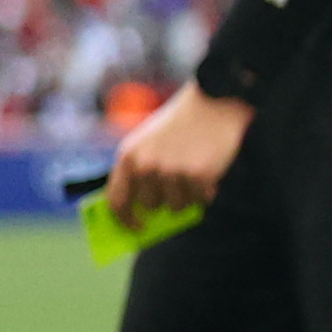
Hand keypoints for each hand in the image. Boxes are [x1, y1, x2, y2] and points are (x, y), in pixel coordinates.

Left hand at [106, 86, 251, 227]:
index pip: (117, 201)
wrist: (214, 104)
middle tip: (176, 183)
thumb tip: (142, 211)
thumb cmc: (181, 124)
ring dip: (187, 195)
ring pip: (176, 206)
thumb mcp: (149, 142)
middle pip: (150, 206)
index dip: (125, 220)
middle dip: (163, 199)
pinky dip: (205, 191)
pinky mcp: (198, 177)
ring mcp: (172, 173)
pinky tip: (208, 170)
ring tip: (193, 170)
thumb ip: (140, 172)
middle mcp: (146, 166)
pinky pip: (199, 201)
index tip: (137, 228)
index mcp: (128, 156)